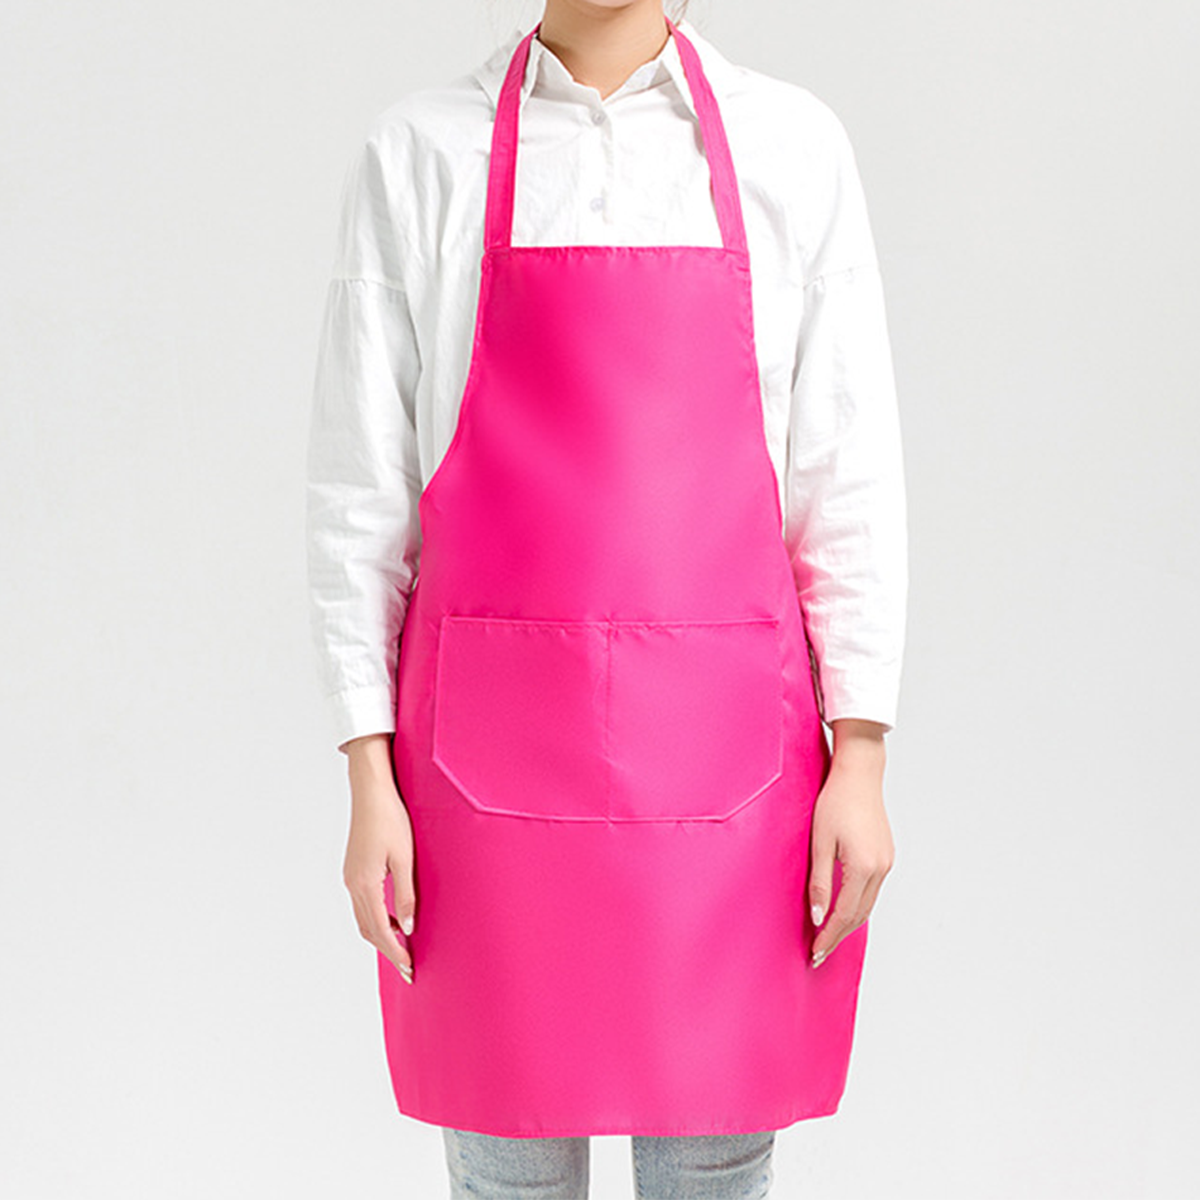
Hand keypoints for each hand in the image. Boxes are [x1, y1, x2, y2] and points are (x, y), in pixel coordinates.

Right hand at [341, 733, 416, 983]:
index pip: (380, 929)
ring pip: (363, 919)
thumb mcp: (405, 857)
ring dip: (380, 936)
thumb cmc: (391, 819)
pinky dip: (375, 919)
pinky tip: (393, 919)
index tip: (410, 968)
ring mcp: (351, 877)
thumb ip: (406, 894)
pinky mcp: (354, 869)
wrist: (371, 791)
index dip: (395, 951)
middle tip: (408, 967)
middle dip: (387, 950)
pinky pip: (363, 904)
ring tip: (402, 947)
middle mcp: (353, 884)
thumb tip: (407, 928)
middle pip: (368, 929)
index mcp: (365, 883)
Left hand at [808, 719, 894, 967]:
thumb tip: (819, 917)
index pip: (843, 915)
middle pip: (858, 915)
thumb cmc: (835, 802)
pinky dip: (858, 905)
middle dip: (839, 936)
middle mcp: (880, 869)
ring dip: (849, 923)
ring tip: (829, 937)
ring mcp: (886, 862)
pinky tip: (844, 909)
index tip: (815, 953)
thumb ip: (820, 882)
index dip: (828, 937)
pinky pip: (872, 890)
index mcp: (863, 867)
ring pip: (867, 904)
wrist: (860, 774)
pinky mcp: (886, 855)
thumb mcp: (820, 842)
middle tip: (819, 953)